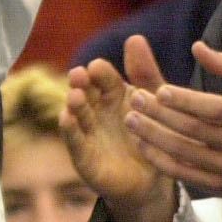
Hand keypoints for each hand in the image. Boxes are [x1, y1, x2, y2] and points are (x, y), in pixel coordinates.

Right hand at [62, 36, 172, 209]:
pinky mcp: (84, 158)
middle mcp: (96, 111)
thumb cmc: (152, 138)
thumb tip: (134, 37)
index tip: (96, 66)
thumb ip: (145, 73)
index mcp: (114, 96)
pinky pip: (75, 143)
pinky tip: (66, 120)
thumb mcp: (155, 104)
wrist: (151, 184)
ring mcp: (87, 134)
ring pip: (77, 115)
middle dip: (80, 83)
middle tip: (79, 75)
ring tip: (75, 96)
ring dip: (74, 105)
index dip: (99, 72)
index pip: (104, 79)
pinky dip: (70, 131)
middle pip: (85, 92)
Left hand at [123, 41, 221, 196]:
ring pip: (184, 152)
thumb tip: (196, 47)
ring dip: (153, 136)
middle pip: (194, 130)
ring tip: (130, 119)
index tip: (159, 90)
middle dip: (161, 114)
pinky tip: (142, 144)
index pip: (214, 109)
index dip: (186, 101)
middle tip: (135, 99)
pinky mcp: (218, 185)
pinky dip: (159, 159)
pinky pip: (182, 173)